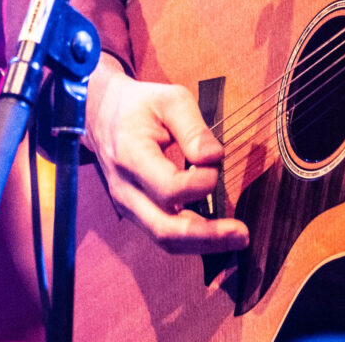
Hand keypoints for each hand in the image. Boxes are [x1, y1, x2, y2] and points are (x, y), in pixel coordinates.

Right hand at [84, 53, 248, 253]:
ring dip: (202, 244)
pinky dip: (191, 238)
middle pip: (164, 229)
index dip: (198, 184)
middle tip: (242, 234)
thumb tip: (214, 158)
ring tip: (236, 239)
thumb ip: (193, 129)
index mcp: (131, 156)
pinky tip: (216, 233)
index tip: (217, 164)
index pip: (167, 188)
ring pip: (163, 239)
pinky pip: (162, 232)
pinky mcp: (136, 210)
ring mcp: (128, 205)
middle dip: (206, 236)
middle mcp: (126, 189)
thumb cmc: (141, 105)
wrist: (102, 115)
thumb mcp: (170, 100)